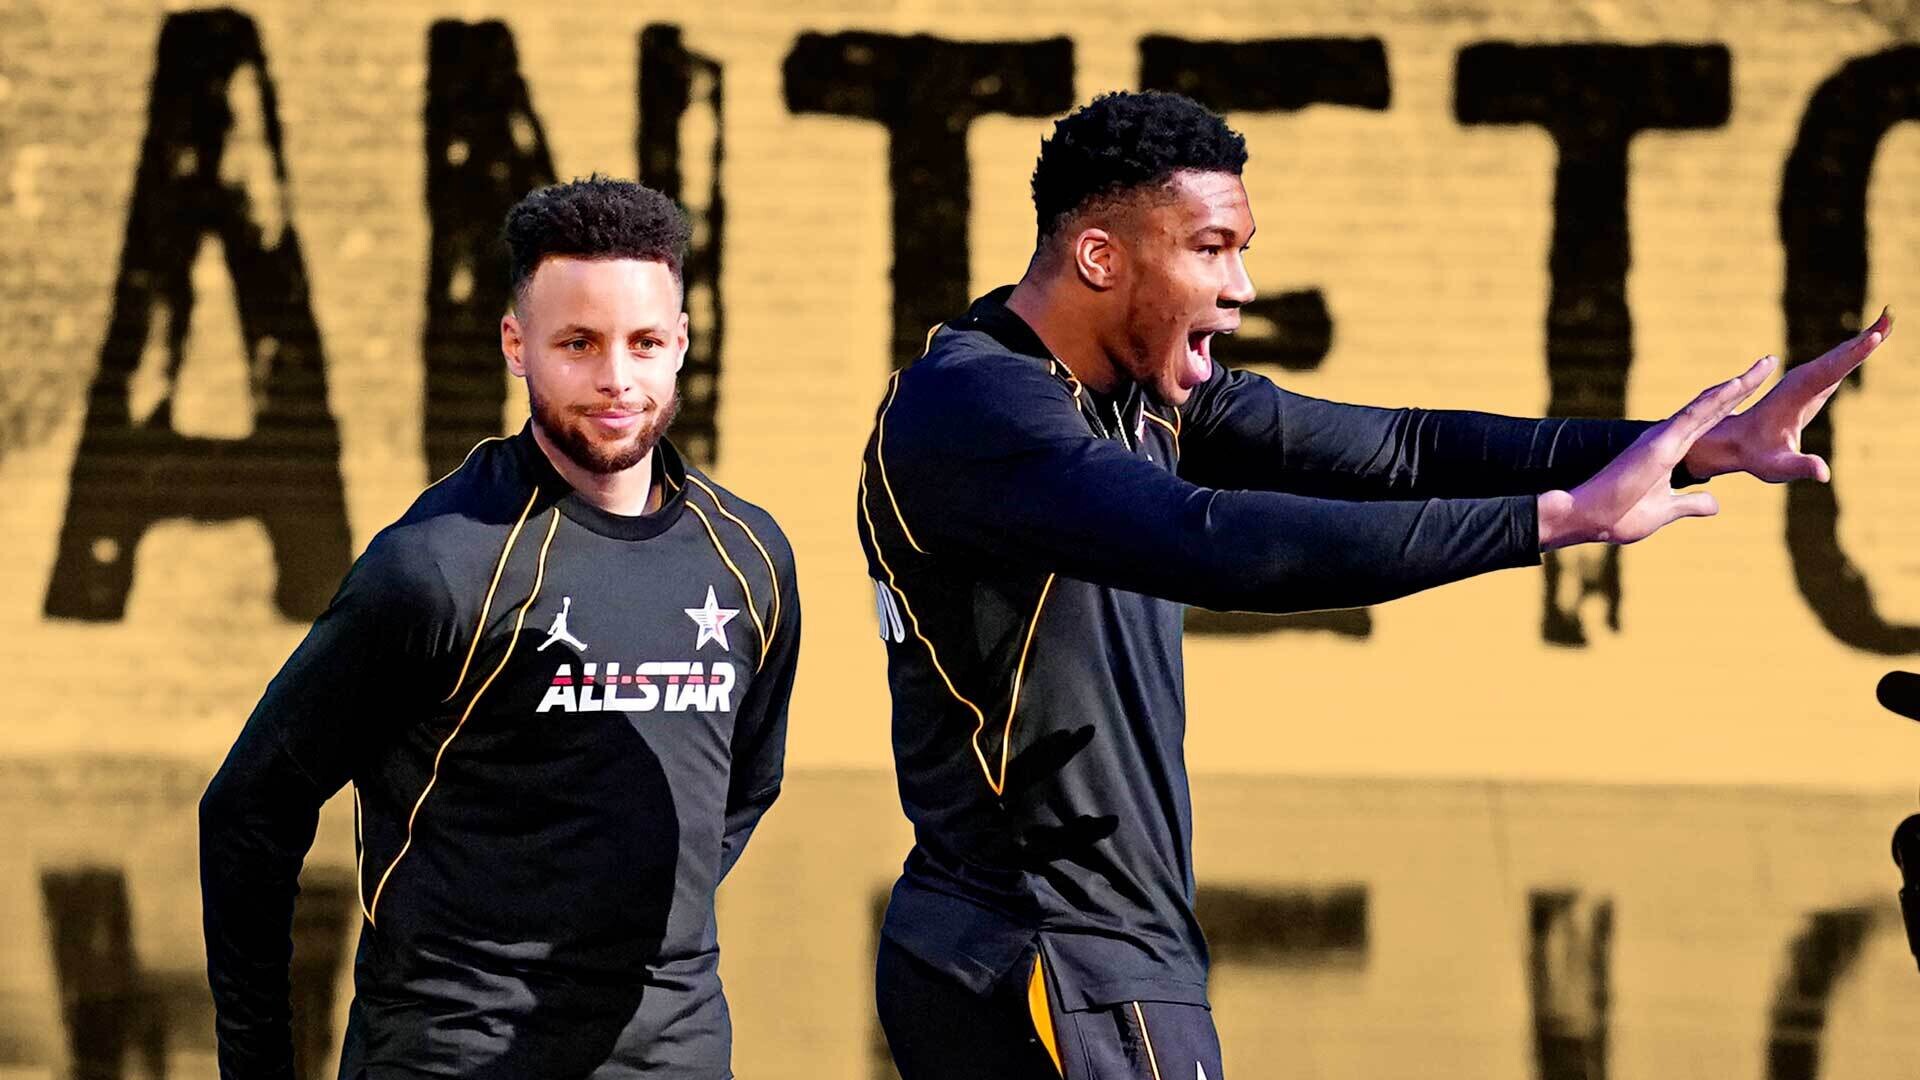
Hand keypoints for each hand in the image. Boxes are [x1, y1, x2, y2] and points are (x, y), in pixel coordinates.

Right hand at [1538, 357, 1775, 550]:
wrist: (1588, 518)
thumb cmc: (1618, 516)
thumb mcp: (1665, 511)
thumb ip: (1691, 504)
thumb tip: (1715, 503)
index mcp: (1671, 452)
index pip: (1710, 422)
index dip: (1734, 403)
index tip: (1756, 386)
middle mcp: (1668, 438)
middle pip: (1714, 406)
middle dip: (1744, 385)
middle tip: (1769, 362)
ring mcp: (1664, 438)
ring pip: (1708, 405)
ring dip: (1739, 385)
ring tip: (1766, 366)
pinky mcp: (1660, 444)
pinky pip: (1694, 416)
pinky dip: (1717, 400)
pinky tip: (1738, 386)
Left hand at [1682, 308, 1891, 482]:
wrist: (1735, 443)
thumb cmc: (1756, 456)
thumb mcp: (1778, 466)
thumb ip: (1801, 467)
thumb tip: (1823, 474)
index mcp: (1795, 394)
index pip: (1830, 371)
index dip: (1853, 354)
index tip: (1874, 336)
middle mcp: (1800, 381)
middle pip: (1839, 356)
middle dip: (1865, 337)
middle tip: (1890, 316)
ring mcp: (1805, 380)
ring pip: (1839, 356)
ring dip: (1863, 339)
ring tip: (1887, 320)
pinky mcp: (1810, 384)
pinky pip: (1836, 363)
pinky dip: (1854, 350)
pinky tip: (1870, 341)